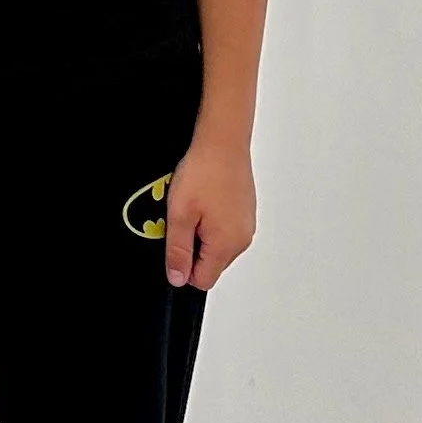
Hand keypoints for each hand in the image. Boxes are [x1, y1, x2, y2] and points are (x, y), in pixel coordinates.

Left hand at [162, 130, 254, 291]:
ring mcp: (246, 225)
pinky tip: (205, 200)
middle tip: (183, 220)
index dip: (183, 268)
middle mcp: (242, 239)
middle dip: (192, 249)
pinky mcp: (246, 213)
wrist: (223, 142)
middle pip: (211, 264)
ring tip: (194, 207)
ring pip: (216, 247)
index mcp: (227, 244)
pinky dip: (211, 222)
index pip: (203, 280)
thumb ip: (178, 251)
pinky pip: (225, 230)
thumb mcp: (179, 215)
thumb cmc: (205, 172)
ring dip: (201, 234)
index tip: (174, 245)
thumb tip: (177, 279)